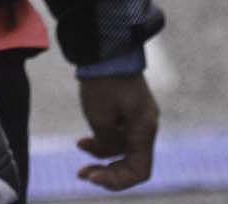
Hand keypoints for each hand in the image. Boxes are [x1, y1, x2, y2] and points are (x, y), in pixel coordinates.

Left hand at [76, 72, 158, 190]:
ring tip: (79, 145)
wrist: (105, 47)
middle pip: (131, 162)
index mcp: (145, 129)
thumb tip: (109, 151)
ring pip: (123, 148)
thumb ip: (106, 144)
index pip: (139, 171)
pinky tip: (84, 139)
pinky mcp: (130, 108)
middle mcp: (147, 125)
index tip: (93, 176)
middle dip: (107, 170)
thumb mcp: (99, 118)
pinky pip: (120, 134)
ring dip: (101, 154)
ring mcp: (140, 116)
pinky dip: (104, 139)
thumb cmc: (103, 81)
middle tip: (82, 172)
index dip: (116, 181)